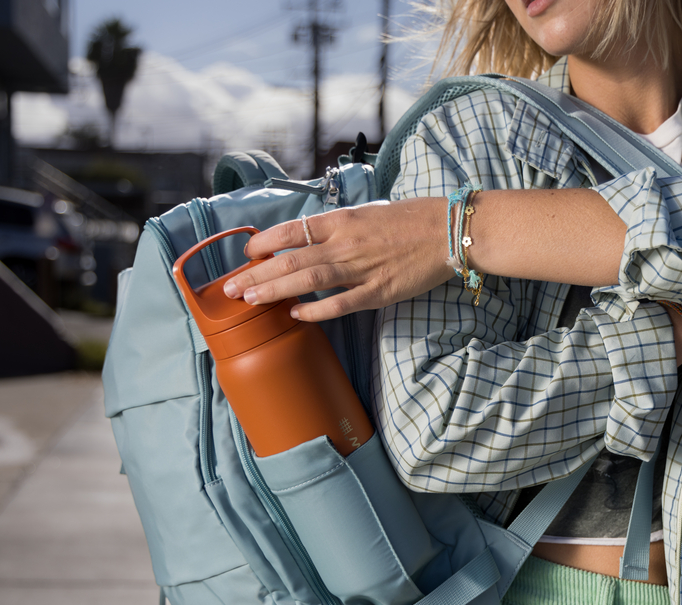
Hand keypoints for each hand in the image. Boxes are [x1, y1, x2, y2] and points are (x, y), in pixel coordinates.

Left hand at [222, 198, 455, 320]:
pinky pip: (339, 304)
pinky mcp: (378, 290)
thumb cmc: (411, 221)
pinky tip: (296, 314)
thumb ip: (340, 227)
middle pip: (290, 259)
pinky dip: (315, 310)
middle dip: (256, 274)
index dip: (264, 243)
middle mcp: (345, 242)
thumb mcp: (368, 213)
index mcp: (342, 220)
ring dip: (274, 291)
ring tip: (250, 301)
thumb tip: (311, 240)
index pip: (291, 230)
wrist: (448, 231)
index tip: (248, 254)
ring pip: (307, 279)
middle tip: (232, 289)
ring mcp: (361, 268)